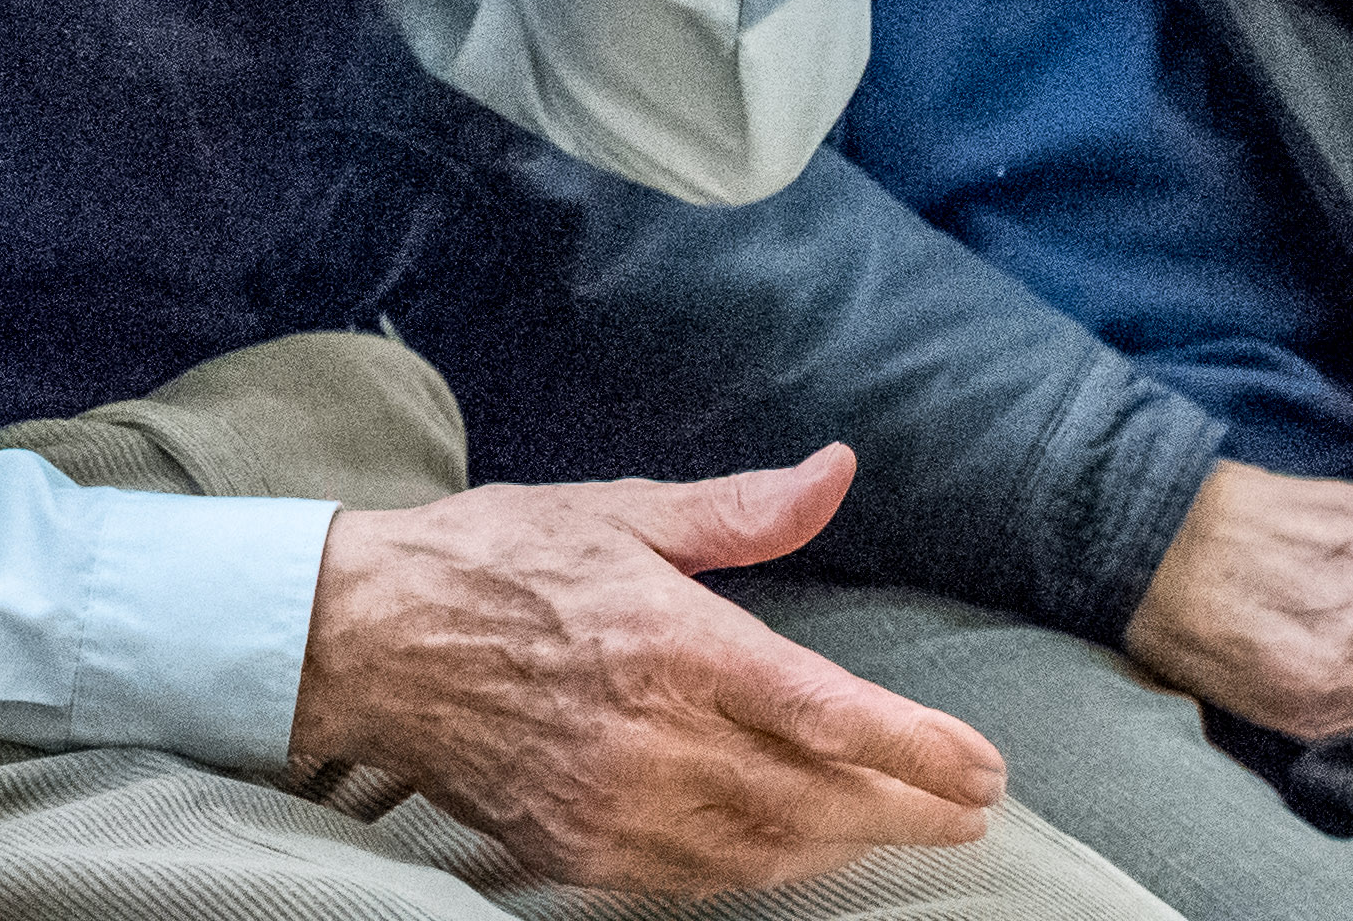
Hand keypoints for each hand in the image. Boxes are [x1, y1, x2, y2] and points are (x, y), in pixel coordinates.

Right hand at [290, 452, 1001, 894]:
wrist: (366, 639)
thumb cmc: (494, 560)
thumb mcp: (620, 510)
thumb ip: (741, 511)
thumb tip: (837, 472)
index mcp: (672, 640)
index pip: (829, 714)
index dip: (920, 753)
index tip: (986, 771)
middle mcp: (652, 736)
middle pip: (816, 799)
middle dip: (907, 811)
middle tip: (968, 811)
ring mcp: (614, 805)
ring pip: (766, 853)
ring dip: (844, 847)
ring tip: (895, 827)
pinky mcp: (577, 849)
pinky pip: (696, 880)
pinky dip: (762, 871)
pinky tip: (793, 851)